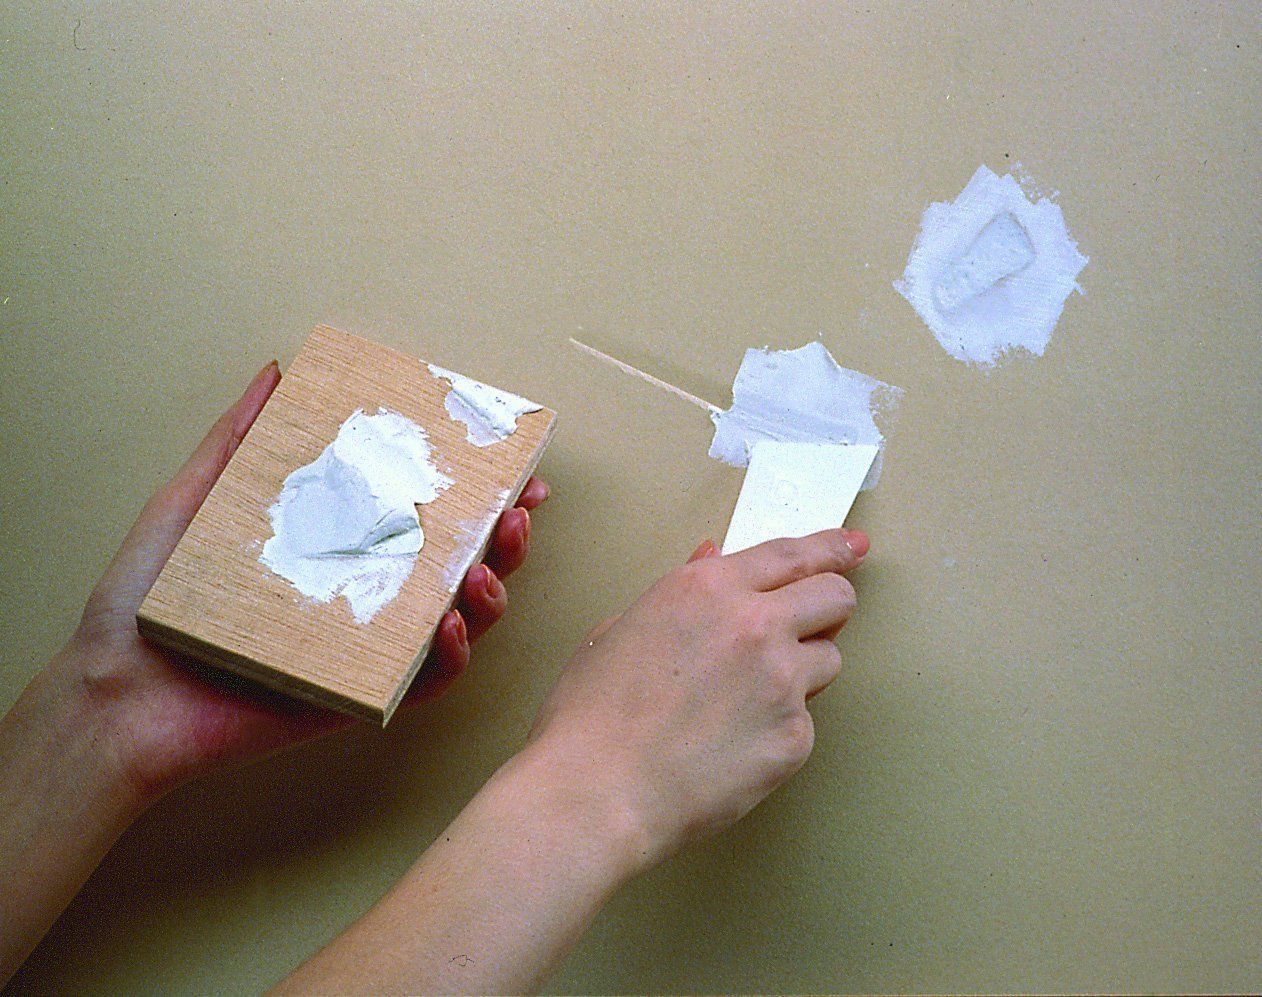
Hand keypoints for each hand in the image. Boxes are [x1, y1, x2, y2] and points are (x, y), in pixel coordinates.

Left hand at [64, 361, 549, 801]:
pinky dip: (448, 658)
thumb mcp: (194, 501)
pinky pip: (421, 684)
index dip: (474, 492)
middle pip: (456, 564)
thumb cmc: (147, 601)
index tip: (512, 467)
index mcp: (338, 547)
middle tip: (519, 512)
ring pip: (456, 622)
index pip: (422, 514)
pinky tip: (448, 627)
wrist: (115, 694)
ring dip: (488, 594)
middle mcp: (363, 595)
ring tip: (487, 567)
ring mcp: (364, 649)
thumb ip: (238, 441)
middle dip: (503, 538)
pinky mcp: (355, 699)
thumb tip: (274, 374)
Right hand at [526, 528, 866, 870]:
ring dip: (802, 670)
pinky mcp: (794, 738)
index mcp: (708, 589)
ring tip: (745, 699)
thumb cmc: (593, 715)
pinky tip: (731, 744)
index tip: (851, 546)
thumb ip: (684, 591)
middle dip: (827, 607)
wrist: (597, 792)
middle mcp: (754, 625)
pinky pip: (805, 722)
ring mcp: (781, 682)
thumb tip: (713, 560)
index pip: (792, 554)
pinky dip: (779, 728)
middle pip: (835, 597)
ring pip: (829, 660)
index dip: (830, 548)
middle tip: (809, 624)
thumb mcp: (623, 627)